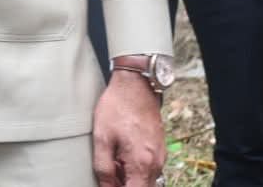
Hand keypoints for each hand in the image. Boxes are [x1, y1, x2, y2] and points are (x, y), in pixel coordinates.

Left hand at [91, 70, 165, 185]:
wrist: (136, 86)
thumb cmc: (117, 108)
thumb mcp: (102, 138)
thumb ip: (104, 168)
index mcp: (141, 164)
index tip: (107, 183)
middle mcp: (156, 165)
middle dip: (123, 184)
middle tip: (109, 169)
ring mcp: (160, 158)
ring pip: (145, 181)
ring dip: (129, 178)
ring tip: (113, 159)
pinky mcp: (160, 151)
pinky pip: (148, 169)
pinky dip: (135, 169)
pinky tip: (121, 154)